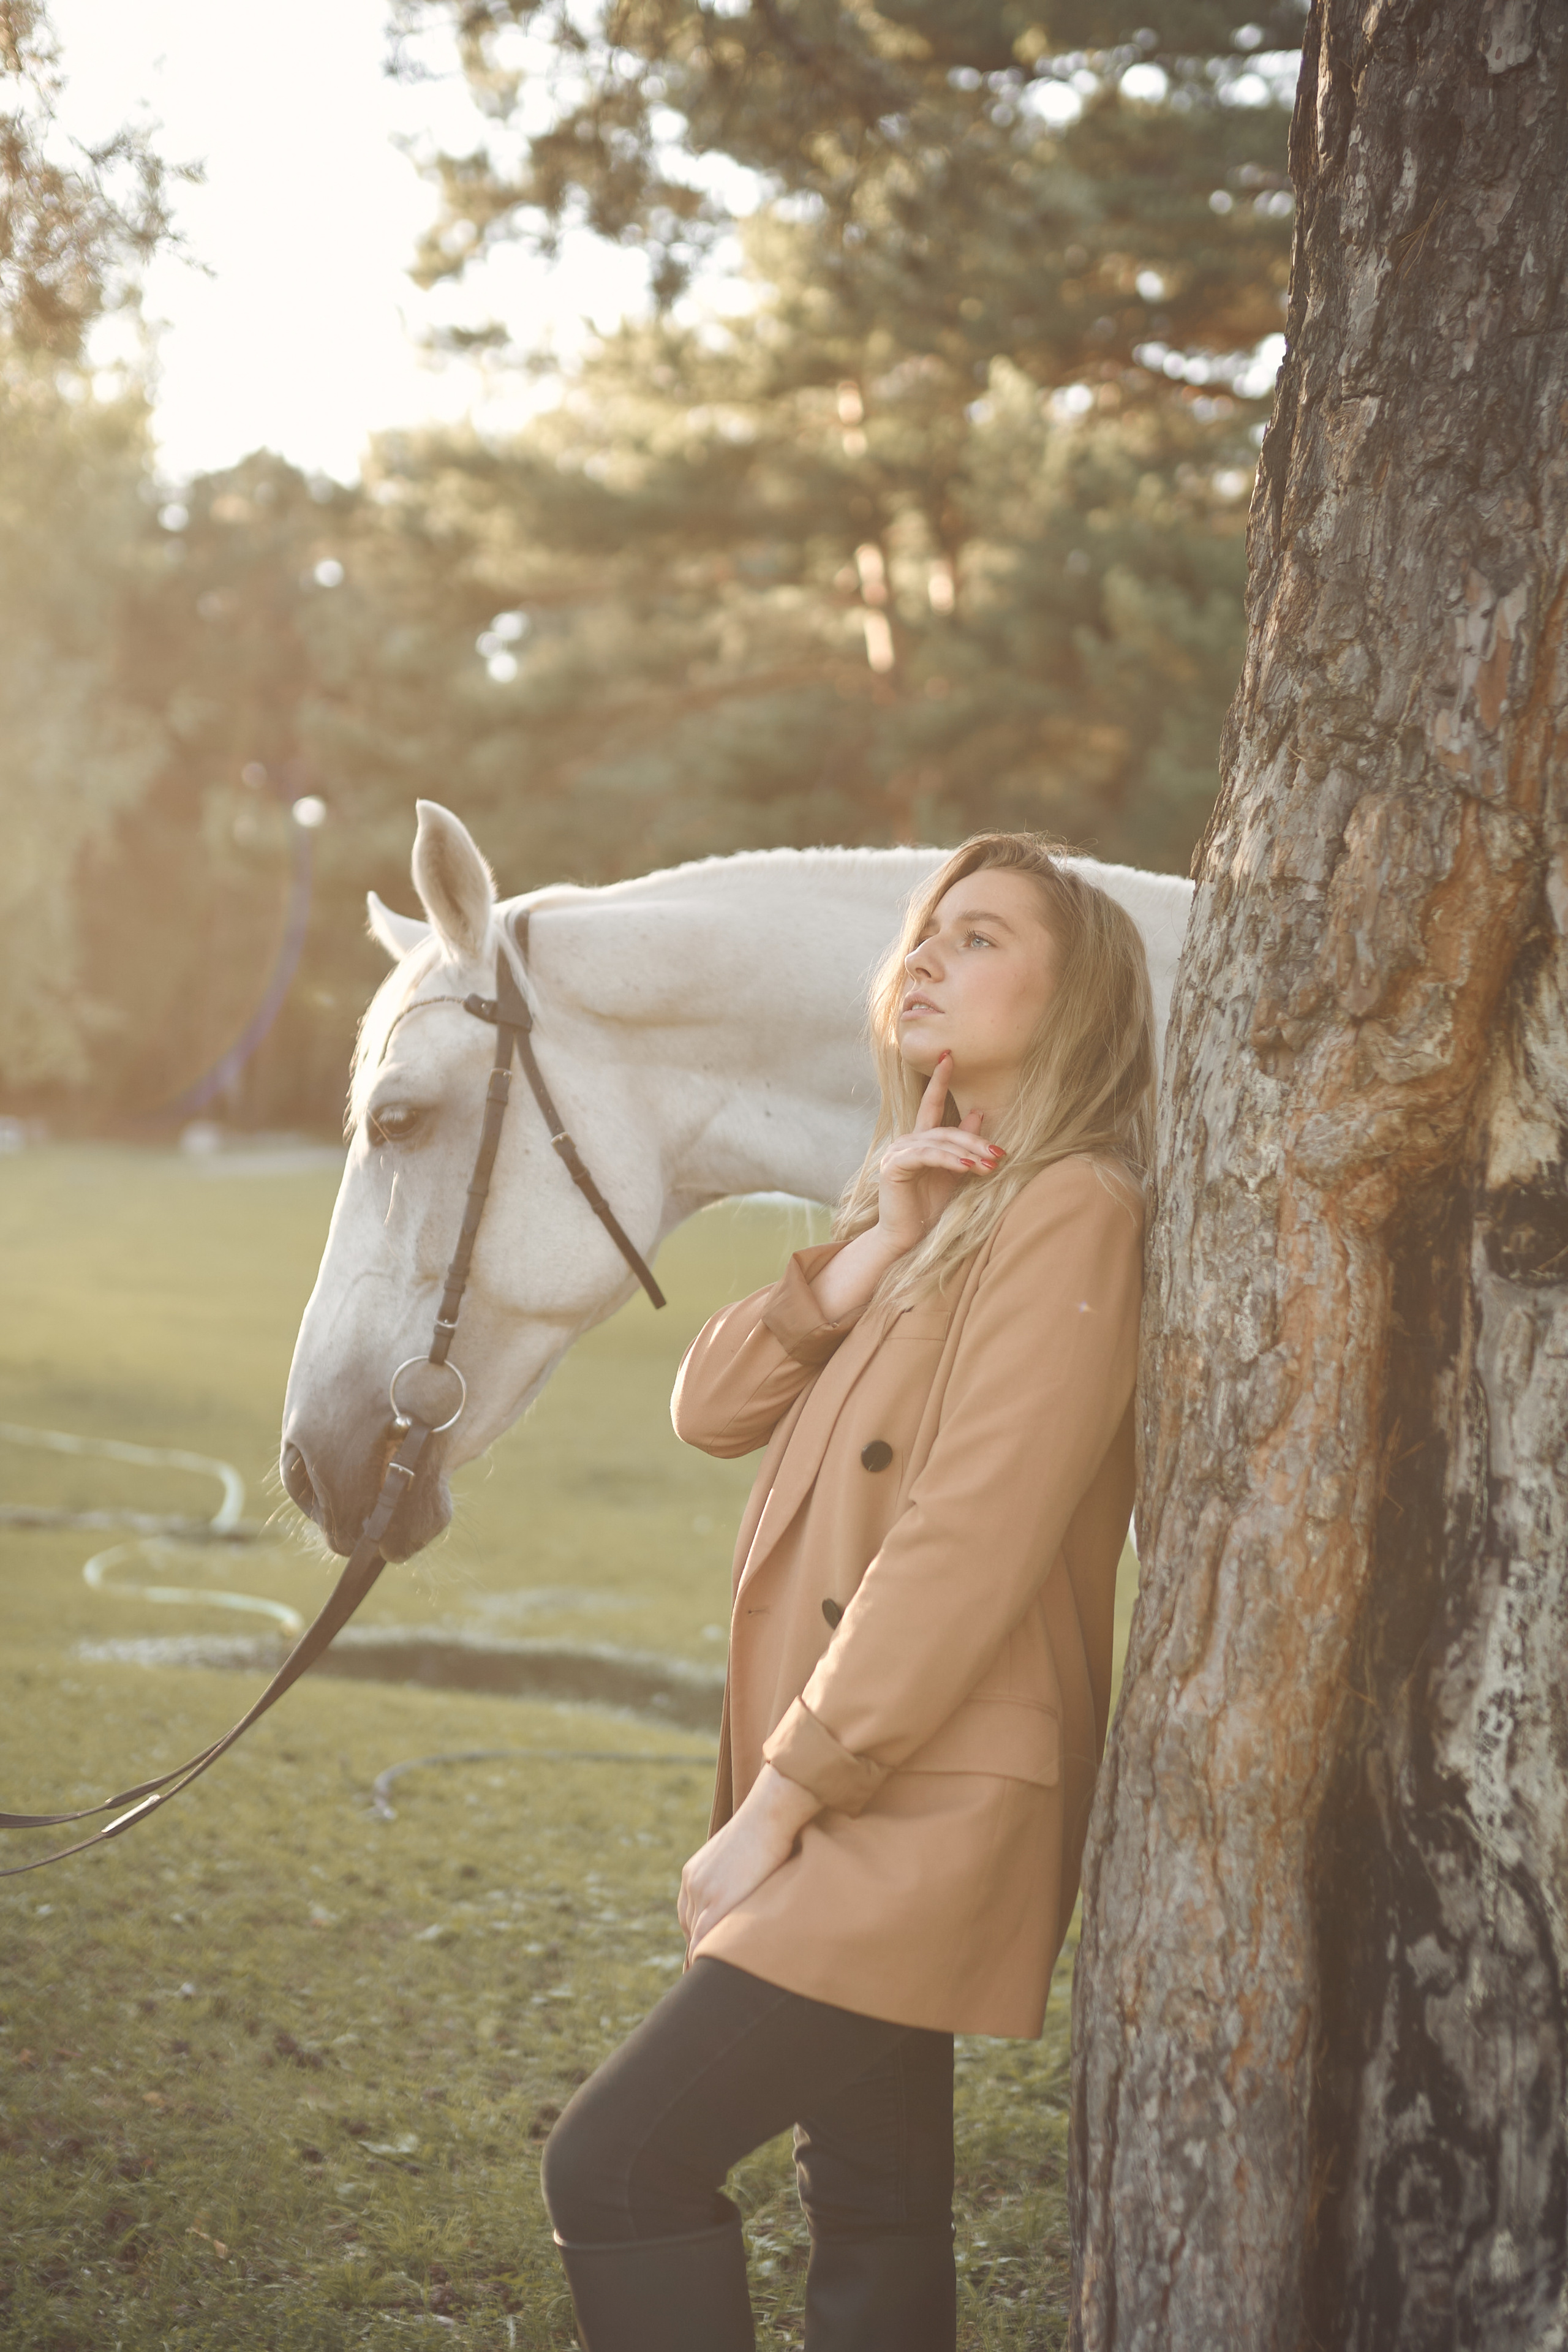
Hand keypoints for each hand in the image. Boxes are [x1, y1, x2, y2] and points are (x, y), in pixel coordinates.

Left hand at [677, 1764, 817, 1957]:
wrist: (770, 1814)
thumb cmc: (767, 1828)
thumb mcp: (742, 1853)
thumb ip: (736, 1874)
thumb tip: (751, 1884)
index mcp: (694, 1872)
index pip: (689, 1914)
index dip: (699, 1936)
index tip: (706, 1954)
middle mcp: (691, 1883)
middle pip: (689, 1929)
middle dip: (698, 1950)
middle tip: (707, 1976)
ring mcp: (702, 1893)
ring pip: (695, 1938)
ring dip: (702, 1958)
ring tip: (712, 1984)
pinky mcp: (717, 1902)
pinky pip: (702, 1940)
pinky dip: (703, 1958)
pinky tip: (711, 1974)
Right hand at [807, 1054, 1003, 1323]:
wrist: (908, 1240)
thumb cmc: (930, 1210)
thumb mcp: (955, 1173)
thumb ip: (964, 1145)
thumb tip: (979, 1112)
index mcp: (919, 1141)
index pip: (931, 1105)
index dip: (939, 1080)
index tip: (949, 1056)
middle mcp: (906, 1142)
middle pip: (944, 1128)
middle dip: (974, 1138)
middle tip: (1000, 1151)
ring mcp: (897, 1153)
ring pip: (938, 1141)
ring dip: (967, 1152)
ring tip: (991, 1163)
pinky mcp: (894, 1167)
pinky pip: (926, 1156)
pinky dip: (950, 1160)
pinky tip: (968, 1168)